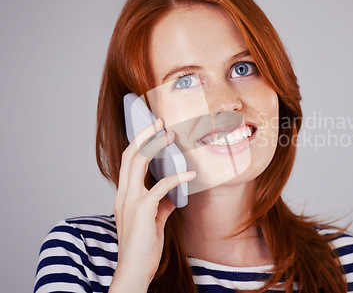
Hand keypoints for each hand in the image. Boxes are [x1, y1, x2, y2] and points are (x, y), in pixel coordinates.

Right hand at [109, 118, 195, 292]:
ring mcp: (130, 200)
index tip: (152, 129)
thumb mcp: (153, 220)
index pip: (127, 161)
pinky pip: (161, 185)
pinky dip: (177, 177)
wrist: (135, 269)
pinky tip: (190, 174)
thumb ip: (161, 204)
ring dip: (156, 145)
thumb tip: (174, 193)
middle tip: (160, 121)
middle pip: (129, 154)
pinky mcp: (142, 209)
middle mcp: (123, 194)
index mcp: (124, 195)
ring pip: (138, 162)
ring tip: (171, 136)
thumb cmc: (143, 246)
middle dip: (144, 134)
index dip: (138, 142)